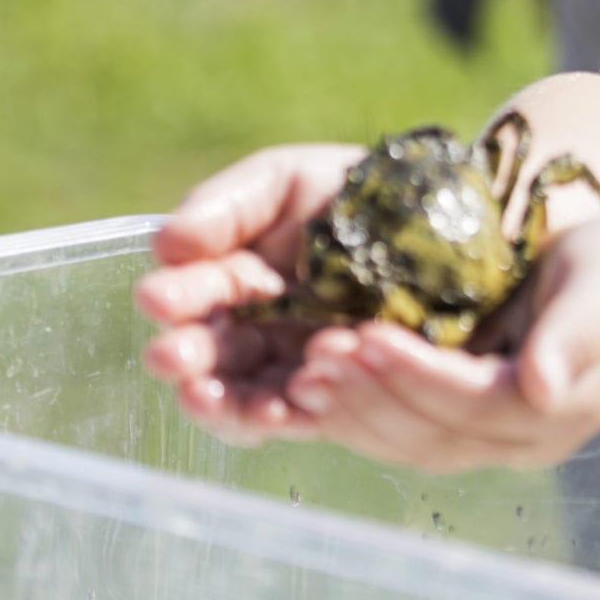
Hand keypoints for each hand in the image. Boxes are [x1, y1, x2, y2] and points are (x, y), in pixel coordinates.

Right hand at [136, 144, 363, 444]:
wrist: (443, 216)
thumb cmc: (354, 192)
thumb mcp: (286, 182)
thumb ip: (227, 206)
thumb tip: (164, 242)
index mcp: (235, 281)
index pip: (193, 297)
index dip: (175, 299)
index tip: (157, 298)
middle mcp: (259, 333)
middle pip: (212, 359)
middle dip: (189, 359)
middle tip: (172, 357)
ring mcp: (301, 367)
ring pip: (249, 400)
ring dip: (230, 404)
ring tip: (218, 397)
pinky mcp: (348, 394)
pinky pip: (313, 415)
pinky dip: (292, 417)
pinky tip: (283, 411)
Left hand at [273, 207, 599, 471]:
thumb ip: (579, 333)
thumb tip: (541, 387)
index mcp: (561, 406)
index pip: (473, 404)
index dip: (413, 377)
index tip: (361, 337)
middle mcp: (529, 437)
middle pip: (433, 436)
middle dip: (368, 398)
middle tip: (311, 356)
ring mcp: (502, 435)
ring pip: (414, 442)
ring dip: (355, 411)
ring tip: (303, 371)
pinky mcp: (478, 416)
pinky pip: (411, 427)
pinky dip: (364, 408)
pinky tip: (322, 380)